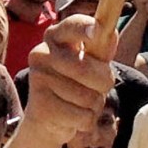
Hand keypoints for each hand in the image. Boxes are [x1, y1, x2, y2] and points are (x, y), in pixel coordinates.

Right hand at [21, 15, 113, 142]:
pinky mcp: (40, 106)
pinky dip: (86, 121)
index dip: (85, 27)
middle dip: (103, 84)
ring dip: (94, 106)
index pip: (72, 25)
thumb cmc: (74, 84)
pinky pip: (82, 116)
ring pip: (88, 97)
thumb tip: (110, 33)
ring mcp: (38, 79)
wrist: (46, 120)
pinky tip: (73, 118)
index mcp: (56, 37)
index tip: (97, 30)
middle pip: (86, 69)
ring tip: (80, 103)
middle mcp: (42, 53)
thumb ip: (101, 49)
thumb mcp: (90, 63)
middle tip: (97, 88)